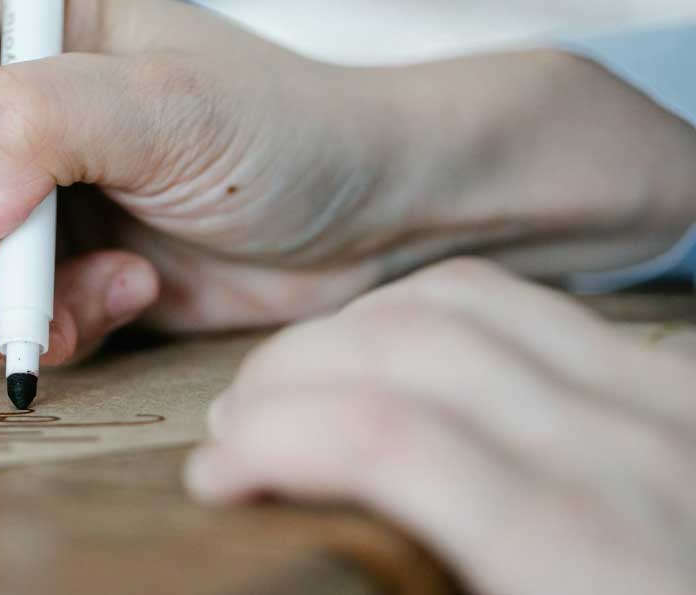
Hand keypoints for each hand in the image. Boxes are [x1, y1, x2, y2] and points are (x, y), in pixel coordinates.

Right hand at [0, 0, 408, 363]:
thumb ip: (44, 125)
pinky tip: (119, 300)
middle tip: (29, 296)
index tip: (13, 206)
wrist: (353, 222)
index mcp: (12, 11)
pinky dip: (33, 333)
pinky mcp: (21, 264)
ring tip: (110, 291)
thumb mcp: (179, 109)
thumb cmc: (286, 133)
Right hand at [186, 259, 695, 594]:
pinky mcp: (674, 378)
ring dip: (347, 331)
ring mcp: (662, 401)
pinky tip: (386, 351)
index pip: (383, 441)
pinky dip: (426, 309)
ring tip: (294, 381)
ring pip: (459, 300)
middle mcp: (630, 455)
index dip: (268, 443)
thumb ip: (404, 580)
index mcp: (587, 559)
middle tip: (235, 429)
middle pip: (408, 349)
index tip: (215, 479)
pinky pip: (524, 299)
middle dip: (286, 377)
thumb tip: (288, 548)